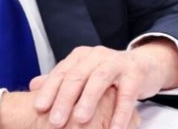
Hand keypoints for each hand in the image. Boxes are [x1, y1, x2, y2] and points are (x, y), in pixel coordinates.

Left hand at [29, 40, 177, 128]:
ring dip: (88, 100)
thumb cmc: (108, 74)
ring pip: (99, 80)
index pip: (61, 72)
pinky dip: (120, 112)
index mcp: (81, 56)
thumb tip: (33, 86)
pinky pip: (127, 94)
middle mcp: (97, 56)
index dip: (49, 90)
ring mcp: (117, 63)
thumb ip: (61, 79)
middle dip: (64, 99)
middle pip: (77, 76)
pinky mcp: (135, 74)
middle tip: (55, 121)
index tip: (38, 108)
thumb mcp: (84, 73)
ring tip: (80, 121)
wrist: (144, 65)